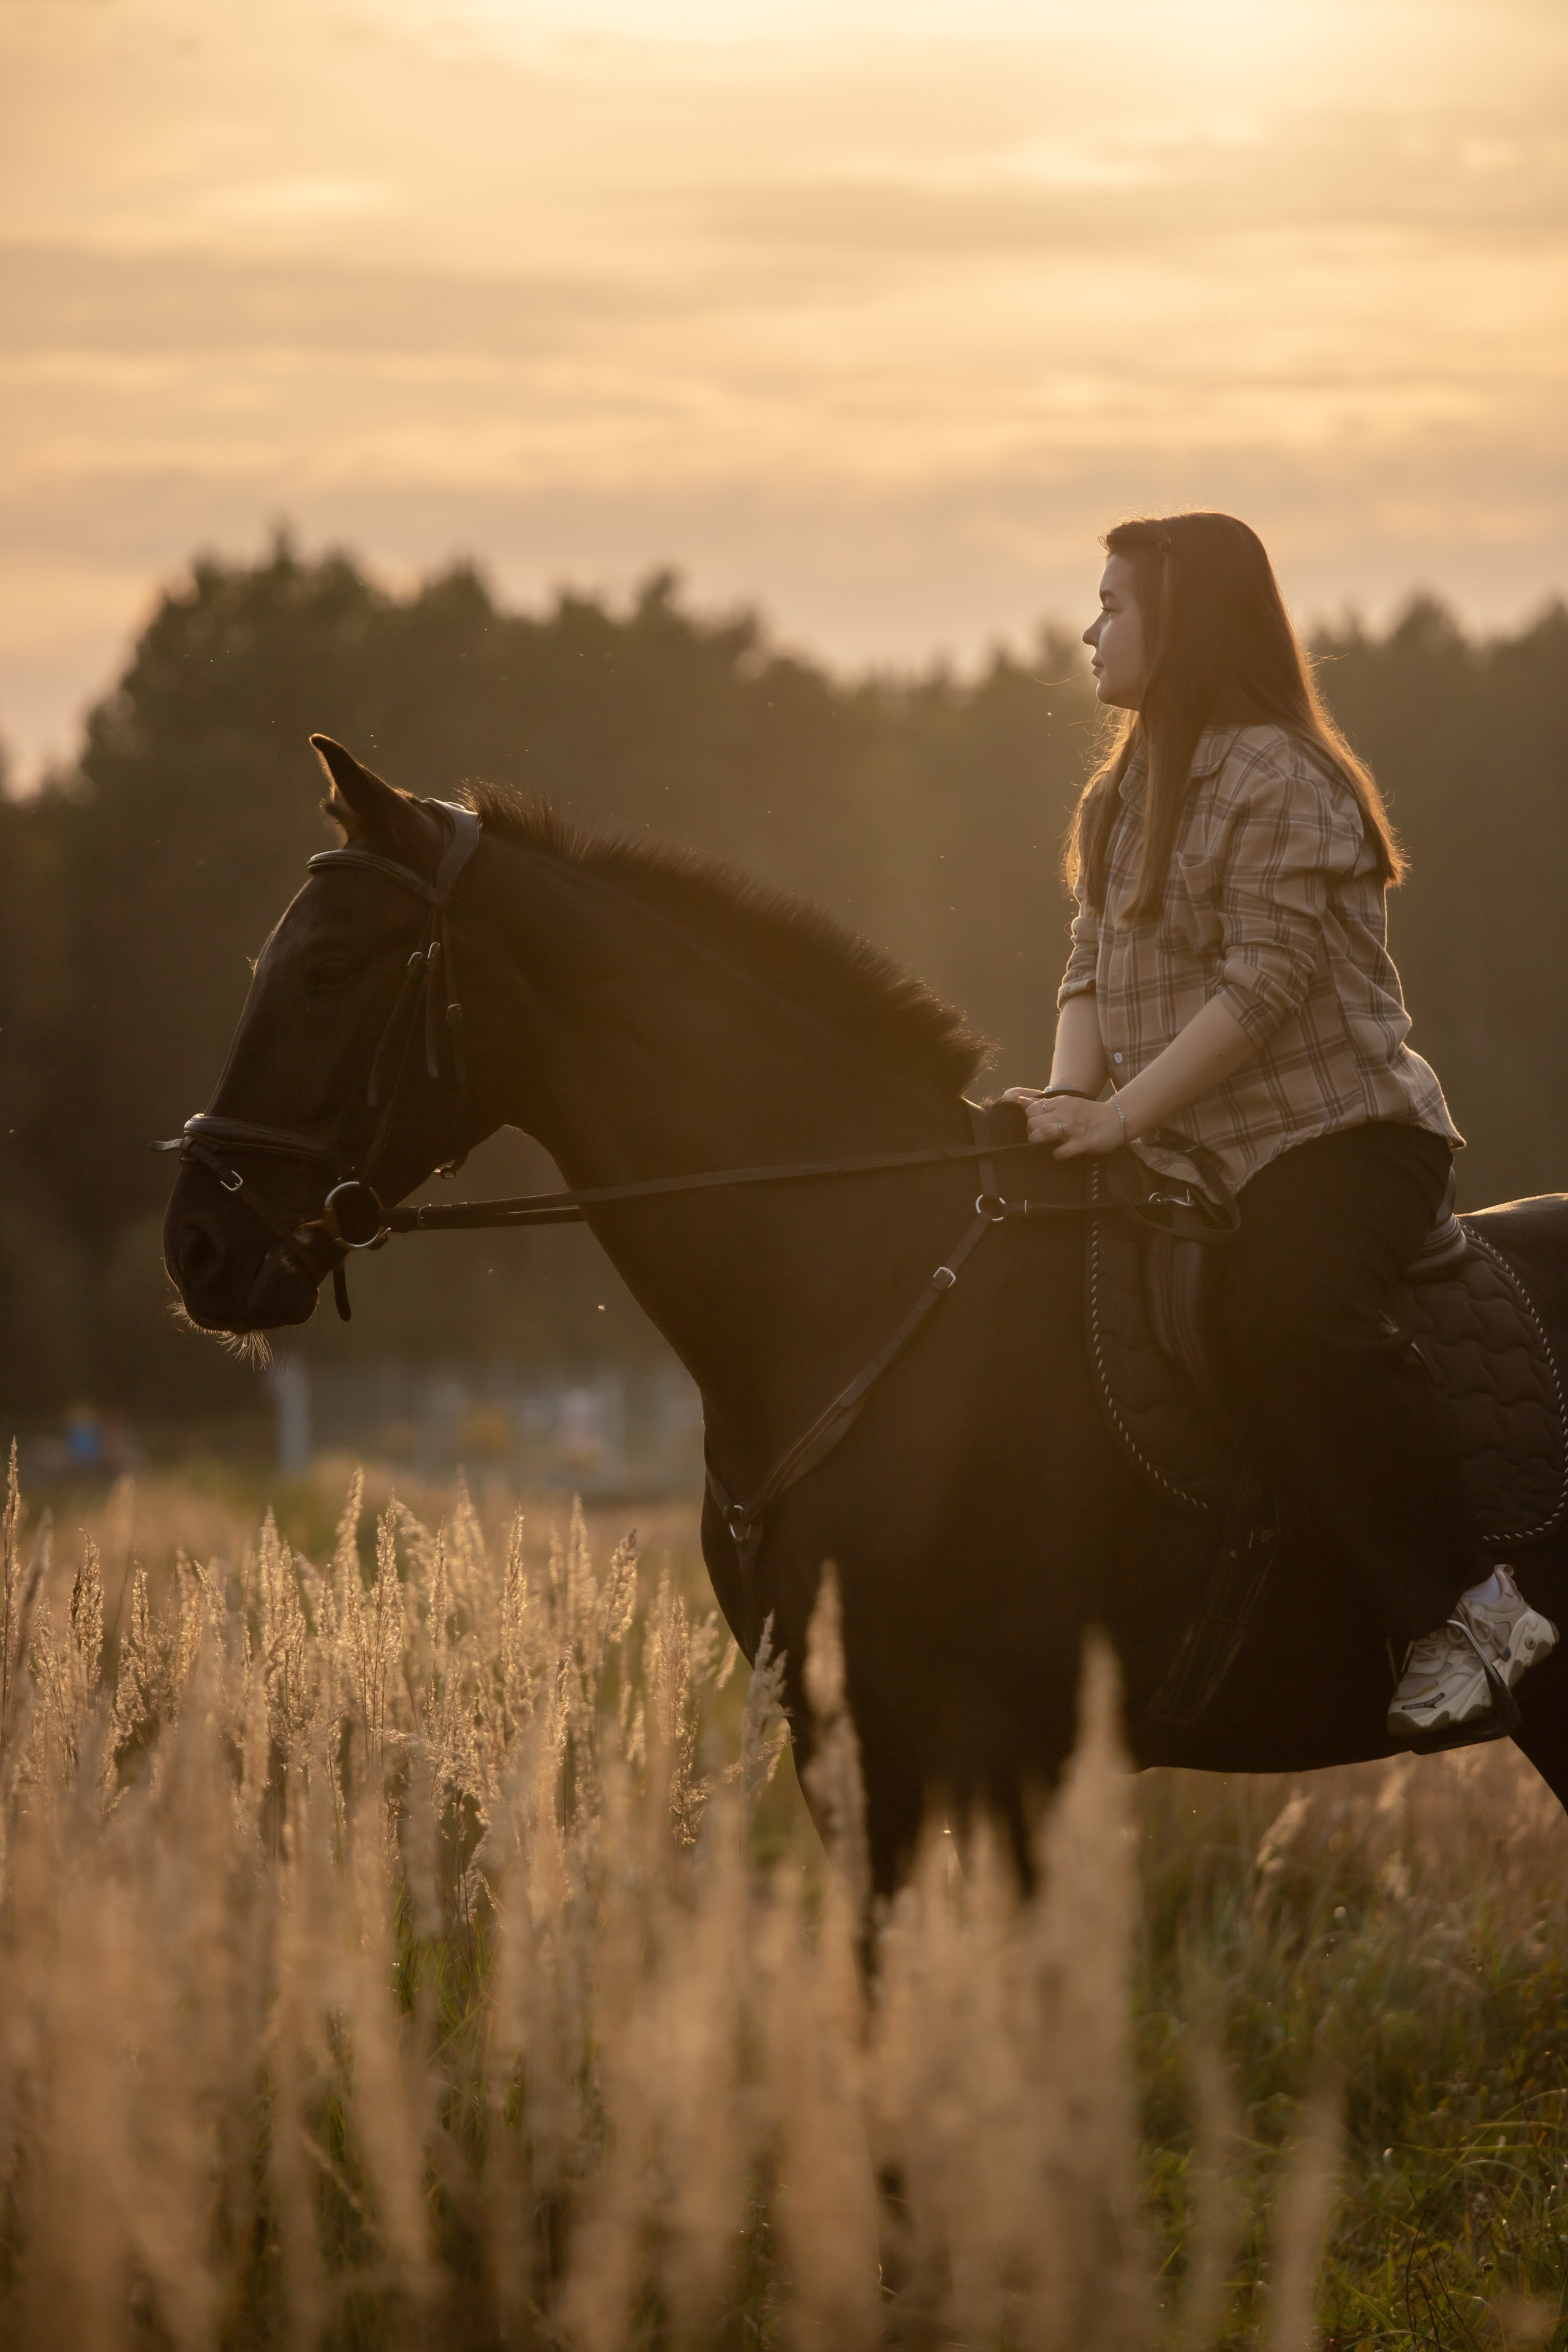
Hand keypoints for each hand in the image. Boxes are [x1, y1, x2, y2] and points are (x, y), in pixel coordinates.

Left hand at [1003, 1088, 1124, 1156]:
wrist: (1117, 1119)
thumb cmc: (1089, 1113)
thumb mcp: (1067, 1103)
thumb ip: (1045, 1104)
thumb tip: (1021, 1101)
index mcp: (1061, 1102)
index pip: (1032, 1108)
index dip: (1029, 1119)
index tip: (1035, 1126)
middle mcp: (1065, 1112)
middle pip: (1033, 1121)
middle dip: (1031, 1132)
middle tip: (1037, 1138)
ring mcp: (1073, 1128)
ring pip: (1043, 1132)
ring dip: (1037, 1141)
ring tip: (1043, 1145)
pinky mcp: (1082, 1143)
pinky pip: (1061, 1151)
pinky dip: (1057, 1155)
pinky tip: (1060, 1153)